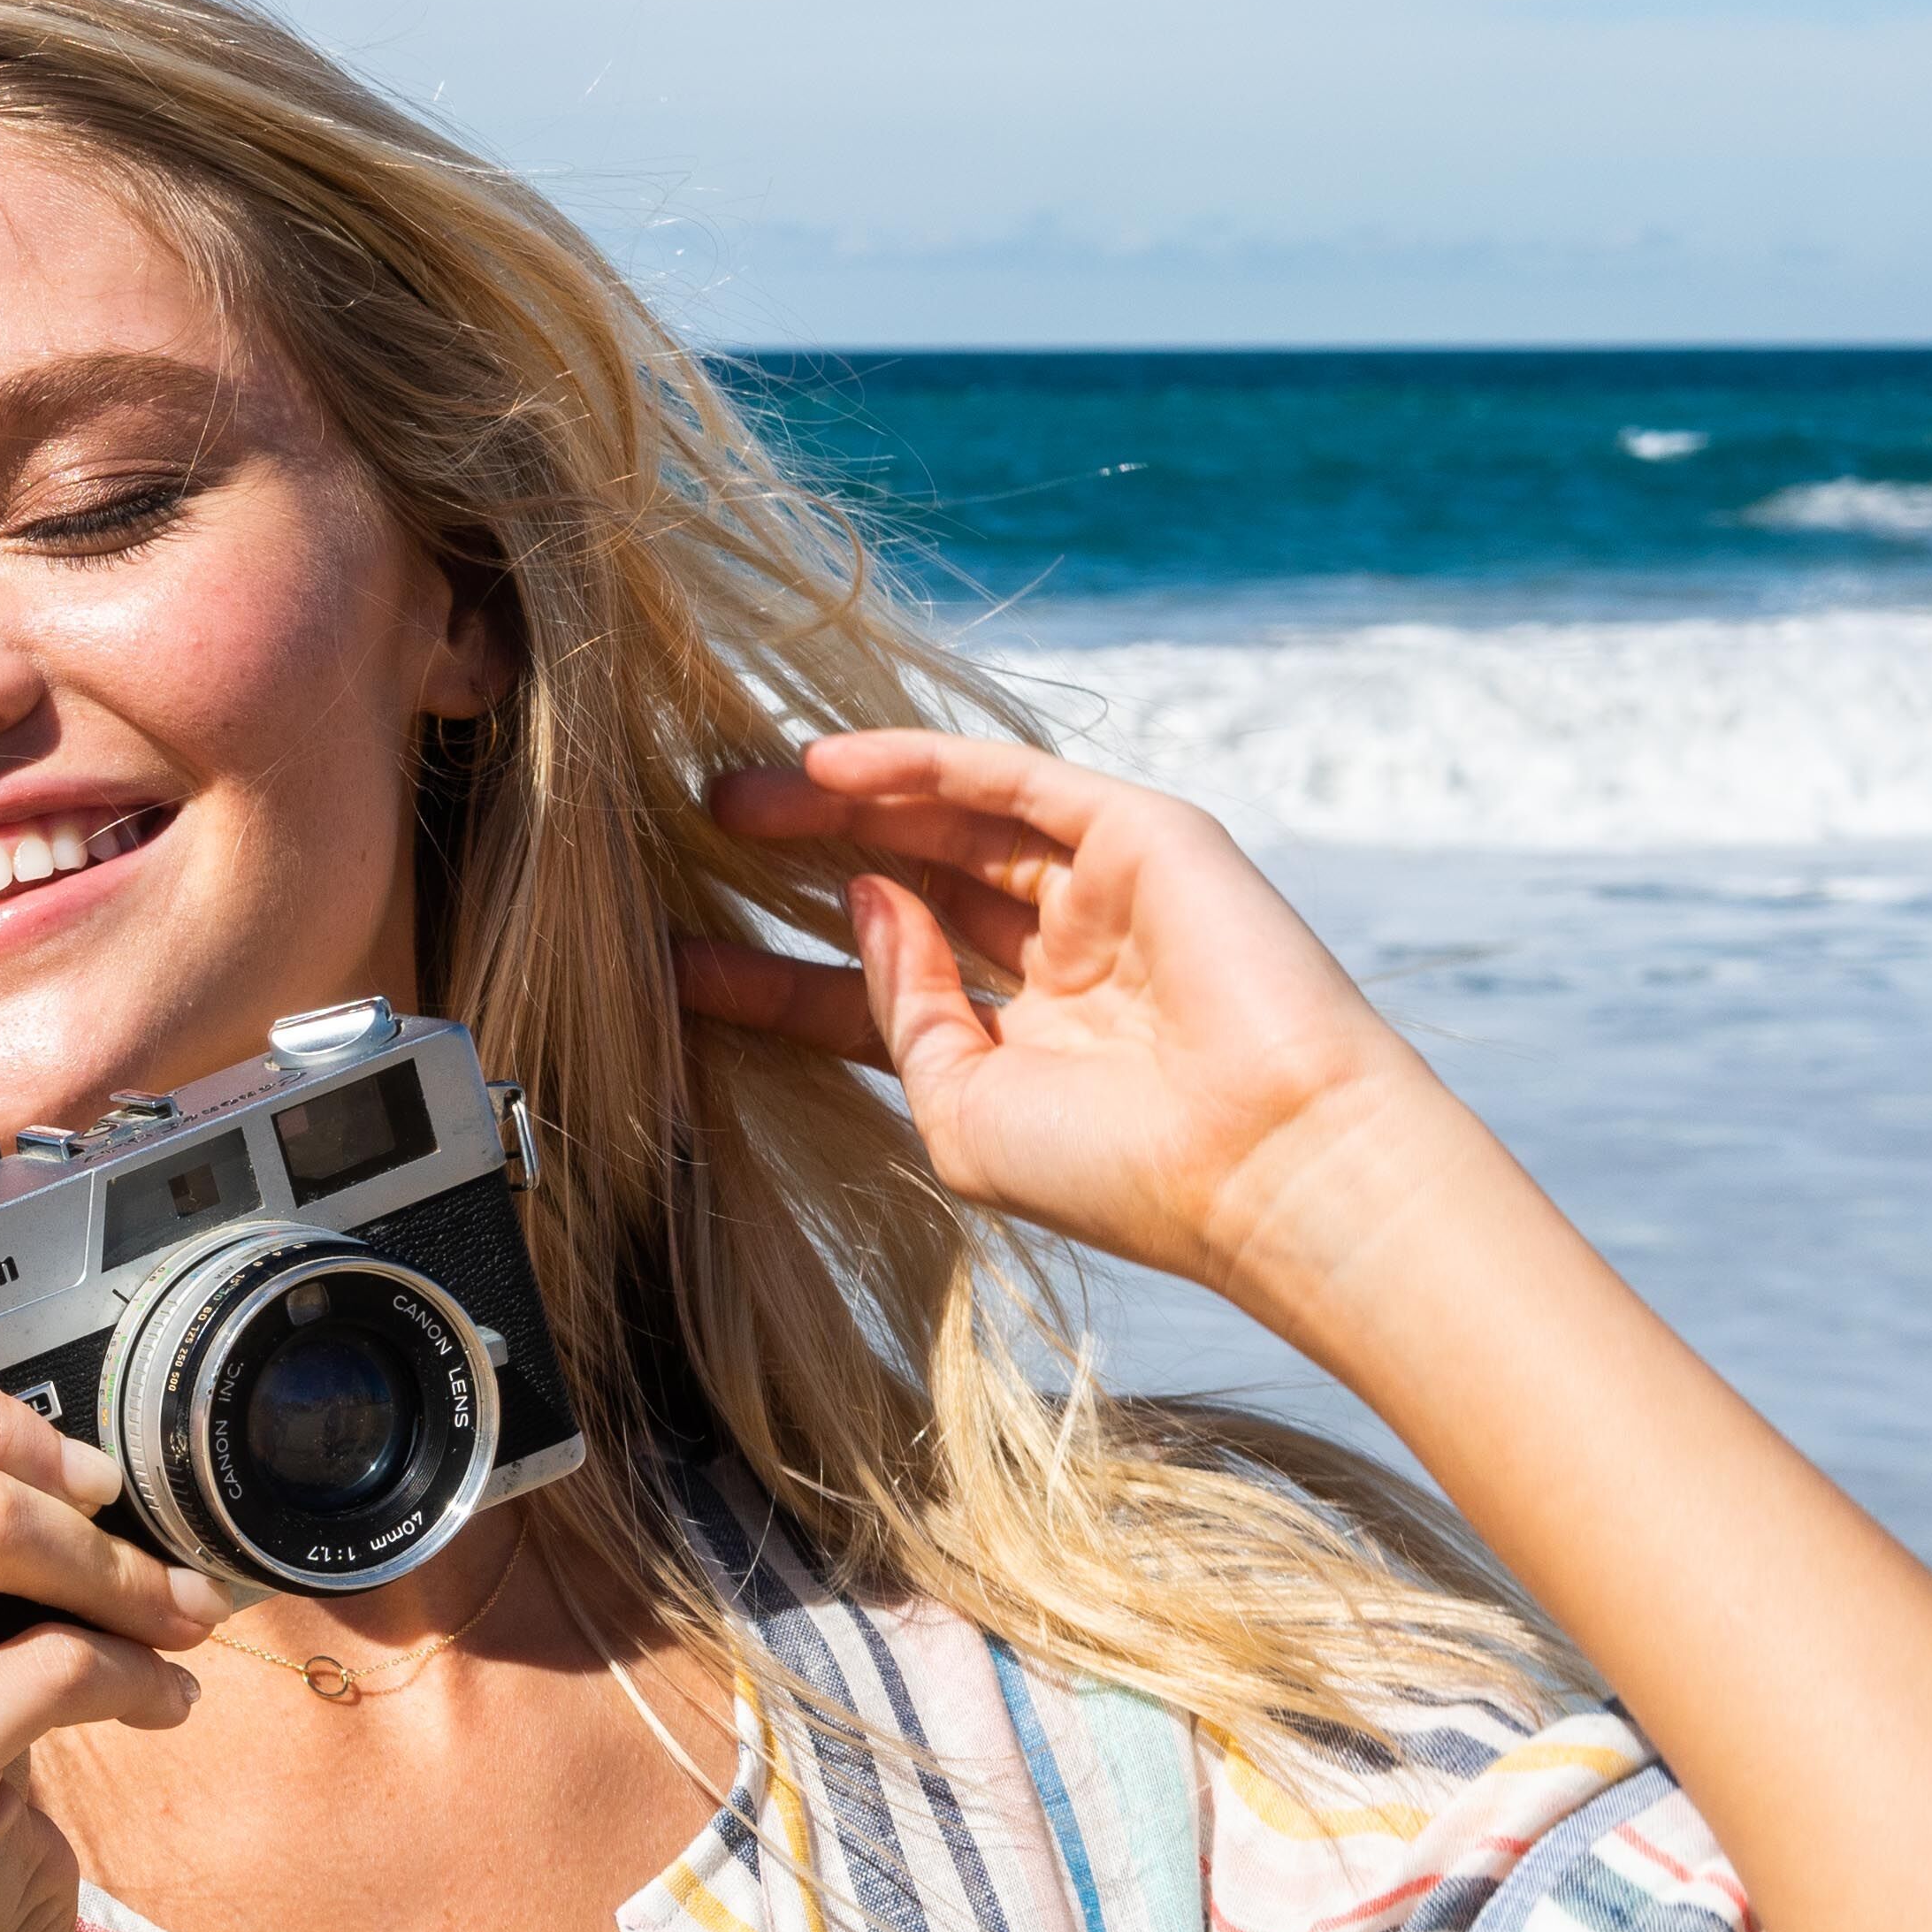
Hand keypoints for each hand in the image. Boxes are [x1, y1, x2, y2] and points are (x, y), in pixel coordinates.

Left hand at [679, 729, 1468, 1306]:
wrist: (1262, 1160)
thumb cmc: (1117, 1170)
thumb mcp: (961, 1110)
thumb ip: (898, 1008)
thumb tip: (858, 903)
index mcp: (1014, 1047)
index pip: (865, 993)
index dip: (768, 971)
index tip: (669, 956)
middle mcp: (1055, 963)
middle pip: (899, 888)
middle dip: (799, 860)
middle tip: (692, 837)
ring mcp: (1099, 893)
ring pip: (947, 822)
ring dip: (841, 803)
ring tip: (732, 797)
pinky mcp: (1140, 835)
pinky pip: (1008, 777)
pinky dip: (917, 761)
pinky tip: (826, 763)